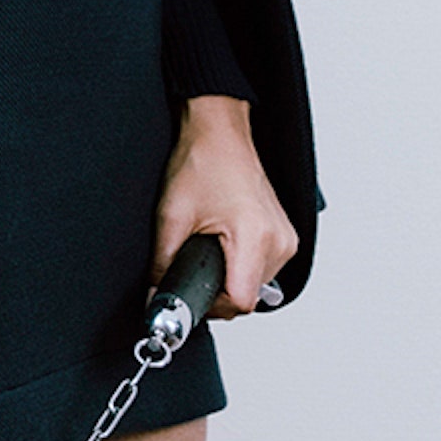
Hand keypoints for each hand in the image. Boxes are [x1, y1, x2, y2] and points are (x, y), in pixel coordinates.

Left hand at [152, 96, 298, 317]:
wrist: (220, 134)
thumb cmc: (204, 163)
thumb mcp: (172, 217)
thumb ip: (162, 264)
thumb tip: (155, 295)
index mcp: (255, 236)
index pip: (240, 302)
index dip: (211, 306)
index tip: (192, 294)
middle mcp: (278, 241)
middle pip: (247, 298)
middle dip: (216, 291)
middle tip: (194, 265)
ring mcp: (286, 239)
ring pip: (255, 287)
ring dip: (230, 279)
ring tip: (212, 249)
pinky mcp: (285, 236)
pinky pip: (263, 270)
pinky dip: (241, 267)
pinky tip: (226, 246)